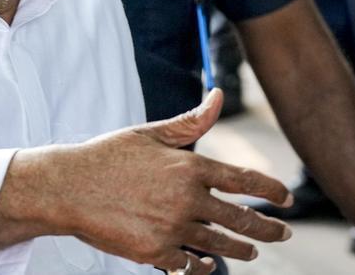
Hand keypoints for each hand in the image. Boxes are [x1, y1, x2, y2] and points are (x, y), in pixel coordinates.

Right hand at [25, 90, 293, 272]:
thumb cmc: (107, 156)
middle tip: (283, 233)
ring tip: (251, 251)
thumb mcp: (150, 134)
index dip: (271, 191)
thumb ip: (190, 122)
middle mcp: (186, 199)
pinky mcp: (154, 253)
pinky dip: (203, 265)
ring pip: (220, 245)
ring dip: (241, 250)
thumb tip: (218, 96)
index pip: (245, 181)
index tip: (287, 200)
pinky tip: (209, 263)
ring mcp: (172, 228)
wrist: (67, 187)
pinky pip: (190, 264)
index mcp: (189, 166)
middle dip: (268, 229)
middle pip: (241, 220)